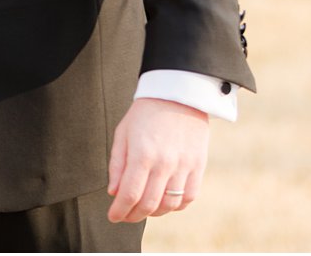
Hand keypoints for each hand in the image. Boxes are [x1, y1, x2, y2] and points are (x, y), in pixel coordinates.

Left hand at [106, 98, 208, 222]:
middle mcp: (164, 163)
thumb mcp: (123, 134)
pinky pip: (189, 197)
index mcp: (142, 154)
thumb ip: (117, 165)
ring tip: (143, 209)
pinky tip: (165, 202)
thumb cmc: (145, 113)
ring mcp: (184, 166)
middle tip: (125, 215)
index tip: (112, 216)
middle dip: (133, 215)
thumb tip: (114, 193)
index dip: (120, 210)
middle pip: (148, 204)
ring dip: (154, 212)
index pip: (130, 194)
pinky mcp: (198, 166)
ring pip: (169, 204)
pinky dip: (176, 206)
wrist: (178, 95)